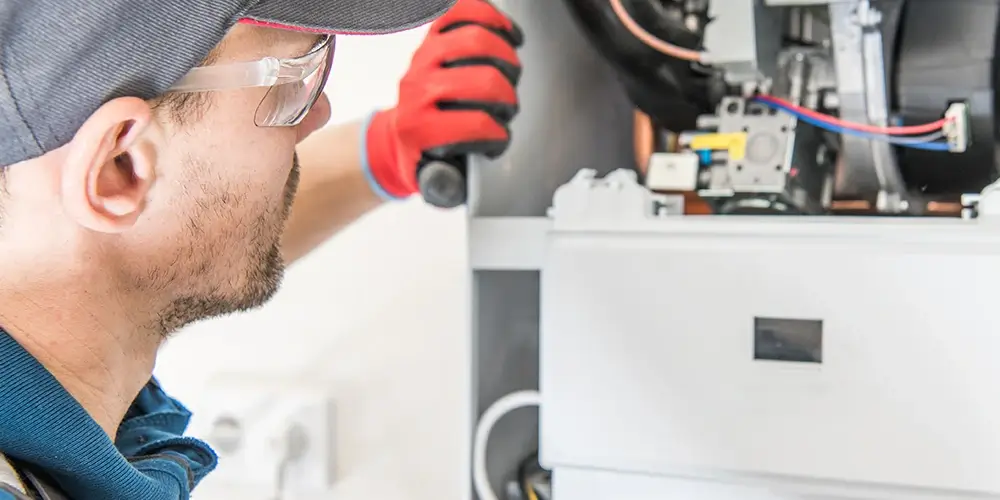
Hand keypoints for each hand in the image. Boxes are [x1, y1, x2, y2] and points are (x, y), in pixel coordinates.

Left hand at [362, 0, 523, 200]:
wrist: (399, 135)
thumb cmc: (425, 155)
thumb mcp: (435, 181)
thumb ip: (448, 185)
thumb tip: (456, 180)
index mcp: (418, 128)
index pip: (476, 124)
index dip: (498, 135)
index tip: (498, 140)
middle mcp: (418, 89)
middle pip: (484, 81)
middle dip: (507, 98)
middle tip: (506, 108)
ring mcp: (424, 59)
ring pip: (477, 41)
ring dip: (506, 59)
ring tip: (509, 74)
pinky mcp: (432, 38)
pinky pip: (462, 12)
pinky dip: (490, 17)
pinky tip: (506, 34)